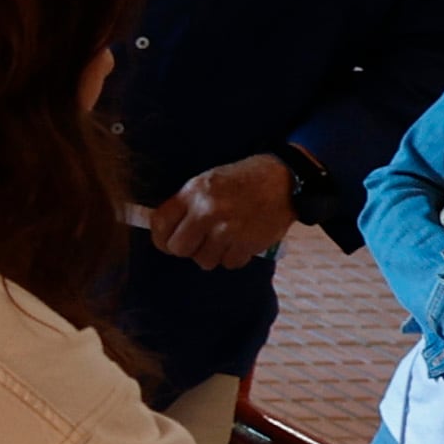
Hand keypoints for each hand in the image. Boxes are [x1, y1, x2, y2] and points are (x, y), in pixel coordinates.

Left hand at [148, 155, 299, 269]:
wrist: (284, 179)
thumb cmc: (242, 179)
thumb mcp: (207, 181)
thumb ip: (186, 204)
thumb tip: (165, 229)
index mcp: (193, 193)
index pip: (160, 224)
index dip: (161, 238)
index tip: (167, 242)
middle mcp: (208, 211)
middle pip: (179, 249)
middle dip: (186, 249)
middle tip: (198, 243)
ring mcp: (228, 230)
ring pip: (204, 261)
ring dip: (212, 254)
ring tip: (222, 239)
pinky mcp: (248, 244)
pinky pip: (229, 264)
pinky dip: (233, 257)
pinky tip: (239, 242)